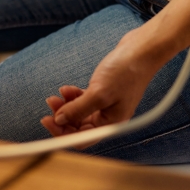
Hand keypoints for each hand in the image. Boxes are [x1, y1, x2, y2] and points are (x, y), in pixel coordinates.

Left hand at [40, 28, 166, 146]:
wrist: (142, 50)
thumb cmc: (126, 72)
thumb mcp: (99, 93)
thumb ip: (78, 109)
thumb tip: (59, 121)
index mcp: (111, 124)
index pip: (82, 139)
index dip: (62, 133)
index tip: (48, 121)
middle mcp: (109, 118)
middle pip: (79, 127)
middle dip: (62, 118)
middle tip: (50, 104)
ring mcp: (107, 105)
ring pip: (79, 113)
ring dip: (65, 106)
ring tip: (56, 95)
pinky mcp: (105, 92)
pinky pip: (84, 101)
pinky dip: (74, 96)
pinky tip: (67, 89)